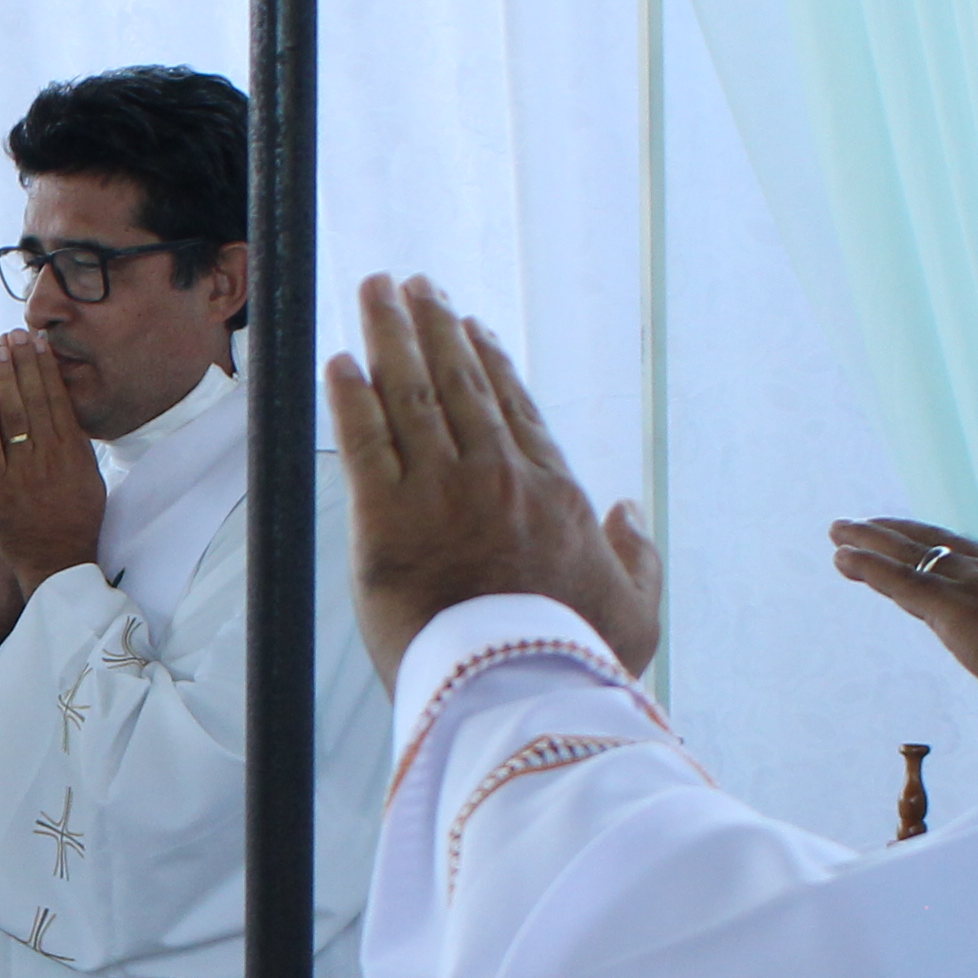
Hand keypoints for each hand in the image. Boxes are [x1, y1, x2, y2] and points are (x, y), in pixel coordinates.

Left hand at [0, 334, 109, 641]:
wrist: (57, 564)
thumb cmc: (76, 522)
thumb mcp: (89, 480)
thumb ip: (78, 448)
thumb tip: (68, 416)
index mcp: (74, 452)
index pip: (57, 398)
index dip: (44, 367)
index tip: (36, 341)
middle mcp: (49, 457)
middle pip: (33, 399)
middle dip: (21, 363)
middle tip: (11, 334)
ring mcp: (23, 473)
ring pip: (12, 417)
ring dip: (2, 381)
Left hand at [333, 274, 654, 681]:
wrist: (519, 692)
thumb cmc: (576, 659)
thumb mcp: (636, 611)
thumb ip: (637, 555)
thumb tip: (629, 510)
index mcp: (553, 491)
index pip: (513, 407)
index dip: (488, 360)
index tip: (471, 328)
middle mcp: (497, 476)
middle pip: (459, 382)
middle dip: (433, 326)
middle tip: (413, 285)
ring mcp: (440, 492)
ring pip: (411, 394)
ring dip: (390, 335)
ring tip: (374, 292)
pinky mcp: (385, 519)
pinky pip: (364, 440)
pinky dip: (350, 397)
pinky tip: (340, 362)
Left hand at [825, 519, 977, 741]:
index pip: (973, 565)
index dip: (938, 555)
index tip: (910, 546)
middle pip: (940, 548)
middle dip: (898, 535)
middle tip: (863, 527)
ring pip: (915, 555)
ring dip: (871, 543)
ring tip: (839, 532)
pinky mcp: (963, 611)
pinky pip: (904, 582)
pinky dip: (870, 567)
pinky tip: (843, 558)